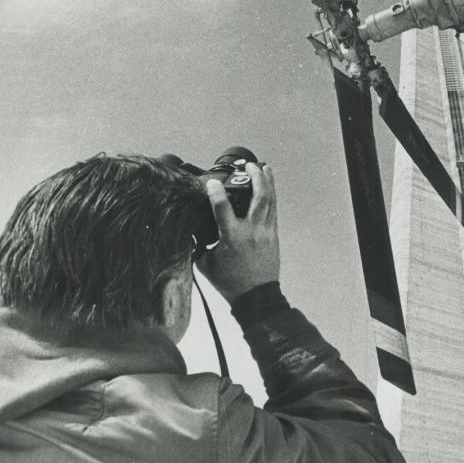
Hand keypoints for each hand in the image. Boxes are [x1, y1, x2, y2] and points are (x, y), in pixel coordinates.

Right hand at [195, 163, 279, 301]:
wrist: (256, 297)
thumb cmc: (230, 282)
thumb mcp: (206, 263)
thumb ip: (199, 244)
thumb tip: (189, 230)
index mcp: (232, 238)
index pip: (223, 209)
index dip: (216, 193)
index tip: (212, 182)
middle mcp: (251, 231)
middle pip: (258, 198)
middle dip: (255, 177)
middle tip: (249, 165)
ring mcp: (265, 232)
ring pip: (270, 201)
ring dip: (268, 182)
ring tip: (264, 167)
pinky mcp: (273, 235)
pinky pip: (274, 210)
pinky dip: (272, 196)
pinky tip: (270, 187)